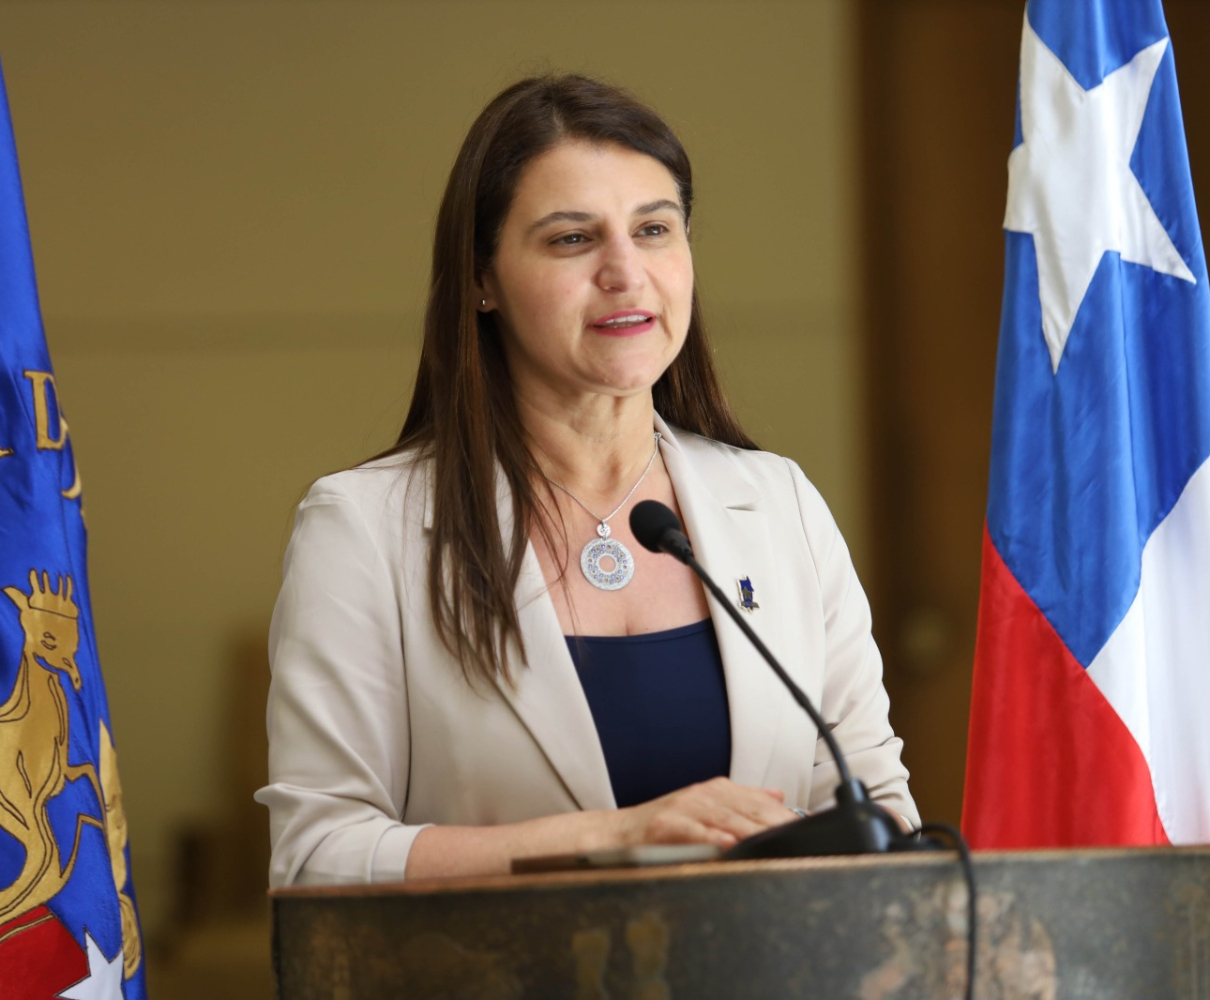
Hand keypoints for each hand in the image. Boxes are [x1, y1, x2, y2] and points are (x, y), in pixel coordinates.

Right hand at [619, 777, 798, 849]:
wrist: (617, 833)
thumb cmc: (662, 826)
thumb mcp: (704, 807)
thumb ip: (742, 801)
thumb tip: (778, 798)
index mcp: (716, 791)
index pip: (760, 802)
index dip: (785, 816)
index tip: (809, 829)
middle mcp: (703, 795)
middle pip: (749, 808)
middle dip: (776, 824)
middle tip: (801, 839)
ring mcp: (685, 808)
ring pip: (727, 818)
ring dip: (753, 831)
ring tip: (776, 842)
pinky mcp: (667, 824)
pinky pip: (695, 831)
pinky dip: (713, 837)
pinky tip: (729, 845)